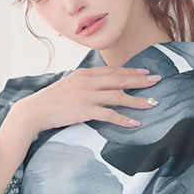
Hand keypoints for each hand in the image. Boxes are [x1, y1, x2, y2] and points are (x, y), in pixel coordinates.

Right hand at [16, 65, 160, 135]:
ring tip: (152, 103)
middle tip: (157, 81)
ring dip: (137, 99)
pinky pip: (110, 114)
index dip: (131, 71)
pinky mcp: (85, 110)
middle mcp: (88, 82)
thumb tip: (97, 87)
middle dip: (141, 80)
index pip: (113, 71)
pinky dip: (124, 119)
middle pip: (120, 79)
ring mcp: (88, 96)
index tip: (145, 72)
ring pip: (118, 96)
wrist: (36, 110)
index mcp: (85, 74)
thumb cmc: (51, 100)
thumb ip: (84, 84)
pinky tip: (135, 122)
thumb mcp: (69, 85)